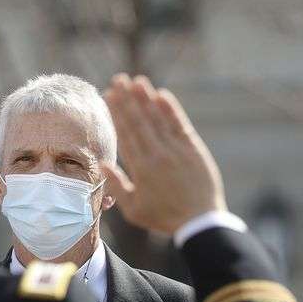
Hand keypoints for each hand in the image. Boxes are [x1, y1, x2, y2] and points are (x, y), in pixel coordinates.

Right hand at [102, 74, 226, 234]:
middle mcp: (157, 155)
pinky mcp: (193, 149)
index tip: (107, 97)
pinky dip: (170, 109)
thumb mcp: (133, 210)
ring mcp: (176, 150)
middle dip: (127, 99)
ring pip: (157, 119)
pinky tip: (161, 94)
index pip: (125, 134)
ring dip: (146, 98)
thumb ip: (117, 186)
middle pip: (138, 122)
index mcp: (140, 169)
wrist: (199, 221)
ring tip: (136, 81)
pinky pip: (179, 124)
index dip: (116, 114)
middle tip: (117, 80)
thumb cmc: (164, 218)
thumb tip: (103, 164)